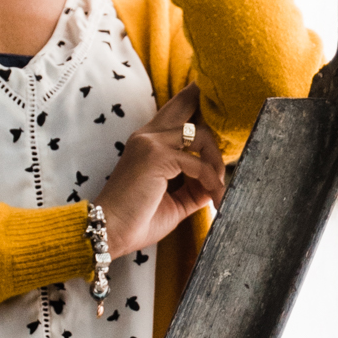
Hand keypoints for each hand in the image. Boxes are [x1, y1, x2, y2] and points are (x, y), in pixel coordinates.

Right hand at [95, 86, 225, 254]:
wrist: (109, 232)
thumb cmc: (136, 220)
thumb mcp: (174, 200)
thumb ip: (194, 188)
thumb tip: (217, 184)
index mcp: (147, 142)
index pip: (174, 112)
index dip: (194, 105)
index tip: (217, 113)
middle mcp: (147, 135)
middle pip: (186, 105)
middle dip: (208, 110)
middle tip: (227, 139)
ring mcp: (151, 143)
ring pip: (201, 136)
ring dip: (216, 164)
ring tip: (218, 190)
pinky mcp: (157, 156)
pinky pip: (198, 164)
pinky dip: (211, 182)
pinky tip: (215, 198)